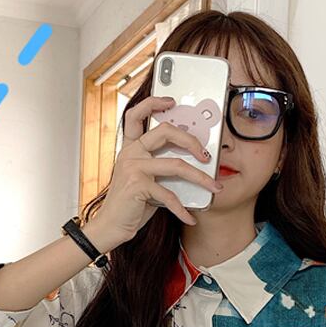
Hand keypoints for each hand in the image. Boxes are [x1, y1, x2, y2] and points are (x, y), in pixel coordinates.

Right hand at [97, 95, 222, 239]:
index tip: (172, 101)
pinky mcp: (138, 186)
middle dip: (191, 141)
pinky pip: (170, 195)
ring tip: (214, 188)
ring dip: (201, 178)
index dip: (152, 103)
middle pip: (165, 132)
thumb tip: (193, 163)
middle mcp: (130, 153)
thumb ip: (162, 167)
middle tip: (206, 155)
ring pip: (176, 165)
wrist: (111, 226)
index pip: (135, 115)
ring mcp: (133, 168)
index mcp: (130, 148)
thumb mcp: (146, 180)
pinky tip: (190, 218)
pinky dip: (183, 209)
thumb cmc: (131, 204)